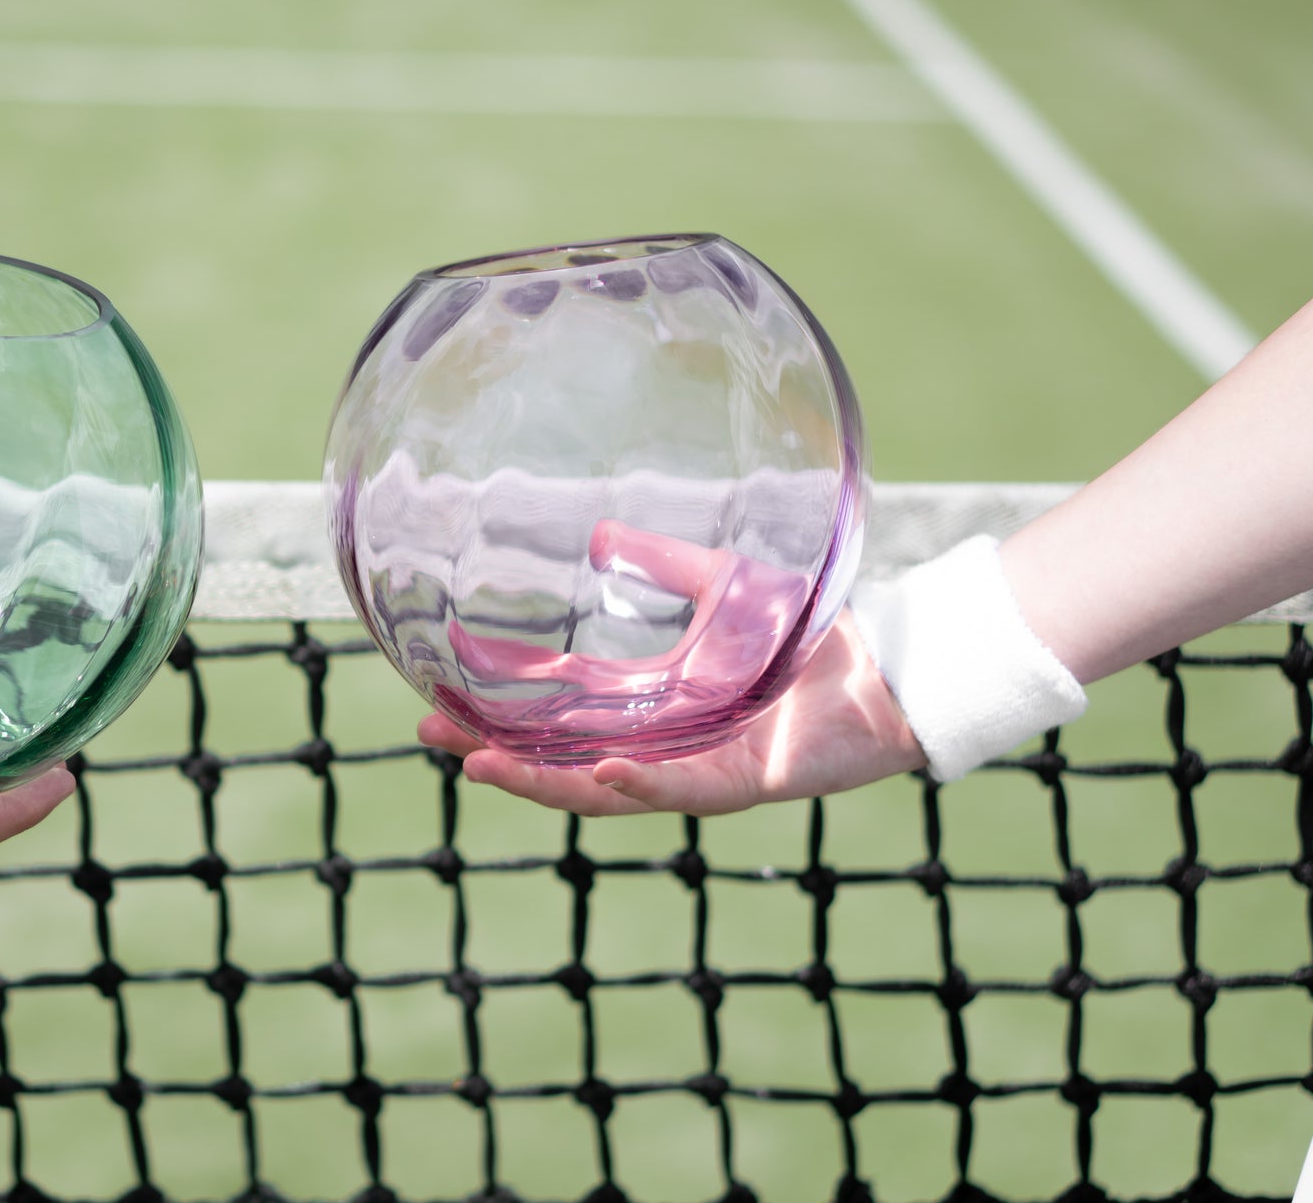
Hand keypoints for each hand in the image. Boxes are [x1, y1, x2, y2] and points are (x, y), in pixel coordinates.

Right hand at [417, 611, 924, 816]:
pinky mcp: (742, 783)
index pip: (554, 721)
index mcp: (647, 710)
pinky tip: (600, 772)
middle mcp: (660, 749)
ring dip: (543, 783)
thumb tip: (593, 531)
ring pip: (604, 791)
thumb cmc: (809, 631)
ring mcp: (696, 771)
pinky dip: (639, 783)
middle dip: (496, 757)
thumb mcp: (719, 583)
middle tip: (436, 736)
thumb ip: (661, 562)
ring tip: (484, 766)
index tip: (437, 705)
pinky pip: (682, 791)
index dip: (497, 718)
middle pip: (559, 765)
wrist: (888, 665)